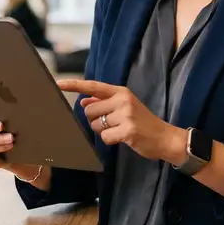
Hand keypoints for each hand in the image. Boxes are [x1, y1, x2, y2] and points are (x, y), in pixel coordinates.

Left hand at [58, 79, 186, 164]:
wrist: (164, 137)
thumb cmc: (142, 122)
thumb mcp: (125, 106)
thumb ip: (104, 102)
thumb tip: (83, 100)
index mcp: (120, 92)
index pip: (93, 86)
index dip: (74, 85)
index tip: (59, 83)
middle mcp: (122, 100)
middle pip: (89, 110)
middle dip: (95, 120)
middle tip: (112, 124)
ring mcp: (125, 115)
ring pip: (95, 125)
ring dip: (102, 131)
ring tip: (119, 130)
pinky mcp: (128, 130)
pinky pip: (105, 137)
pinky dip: (110, 141)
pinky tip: (122, 138)